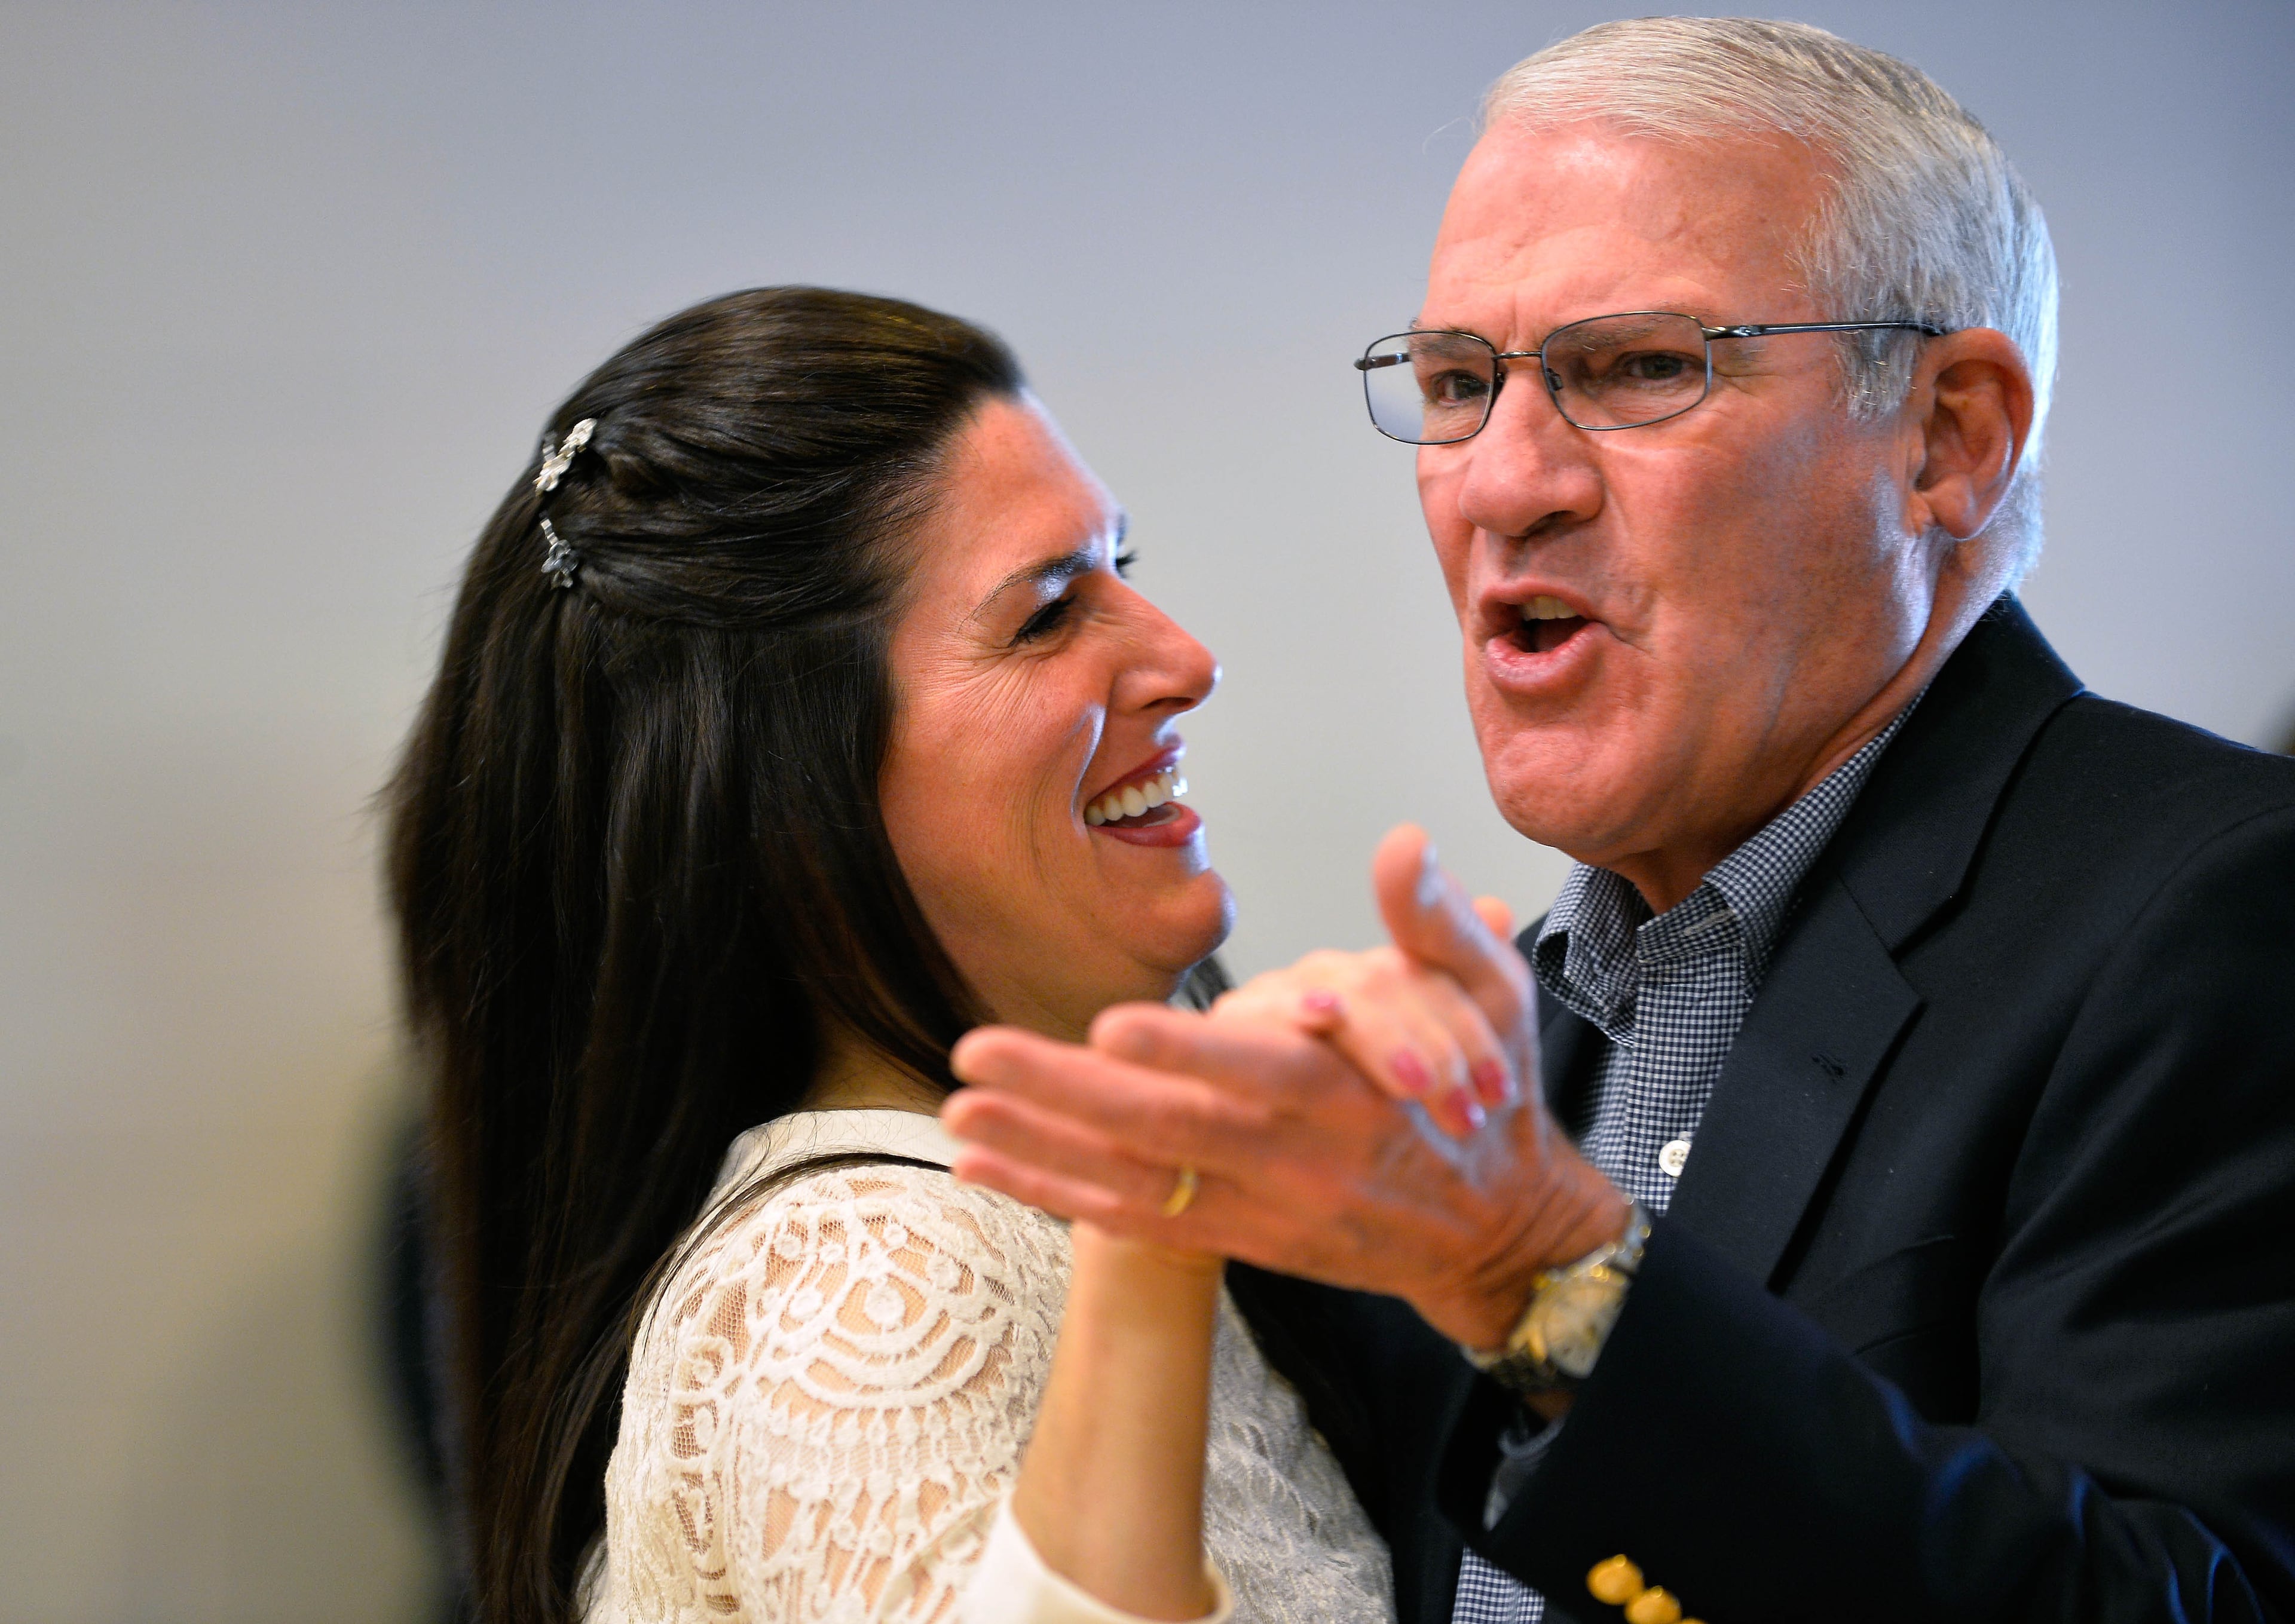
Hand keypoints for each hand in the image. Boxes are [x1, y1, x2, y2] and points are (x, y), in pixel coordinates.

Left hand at [943, 826, 1629, 1348]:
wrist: (1500, 1232)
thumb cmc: (1491, 1098)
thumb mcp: (1495, 998)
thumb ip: (1436, 924)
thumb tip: (1402, 841)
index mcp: (1358, 1094)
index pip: (1263, 1072)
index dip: (1189, 1052)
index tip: (1110, 1025)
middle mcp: (1299, 1159)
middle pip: (1170, 1130)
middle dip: (1066, 1094)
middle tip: (976, 1051)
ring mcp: (1262, 1208)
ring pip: (1137, 1183)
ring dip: (1040, 1149)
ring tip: (957, 1111)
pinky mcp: (1239, 1238)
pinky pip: (1136, 1222)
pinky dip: (1057, 1196)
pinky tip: (986, 1163)